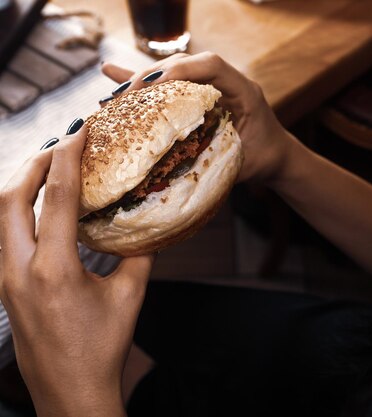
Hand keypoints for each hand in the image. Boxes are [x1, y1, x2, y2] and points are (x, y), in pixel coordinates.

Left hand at [0, 126, 152, 416]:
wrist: (70, 393)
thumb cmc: (103, 348)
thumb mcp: (130, 296)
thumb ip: (139, 255)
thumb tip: (148, 224)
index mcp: (54, 269)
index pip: (56, 198)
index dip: (66, 158)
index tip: (77, 131)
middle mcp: (19, 270)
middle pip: (9, 198)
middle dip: (33, 165)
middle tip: (60, 147)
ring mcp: (5, 280)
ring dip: (21, 187)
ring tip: (48, 172)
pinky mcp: (4, 289)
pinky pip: (3, 237)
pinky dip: (18, 213)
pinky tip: (40, 212)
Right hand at [101, 52, 302, 183]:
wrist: (277, 156)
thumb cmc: (265, 159)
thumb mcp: (245, 163)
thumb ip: (219, 157)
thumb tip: (179, 166)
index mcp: (244, 90)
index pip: (211, 66)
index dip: (181, 71)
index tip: (154, 85)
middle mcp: (226, 82)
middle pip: (185, 65)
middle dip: (153, 77)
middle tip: (125, 95)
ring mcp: (210, 86)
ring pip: (173, 72)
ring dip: (142, 80)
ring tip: (114, 94)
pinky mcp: (197, 95)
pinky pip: (168, 85)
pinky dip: (143, 82)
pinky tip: (112, 75)